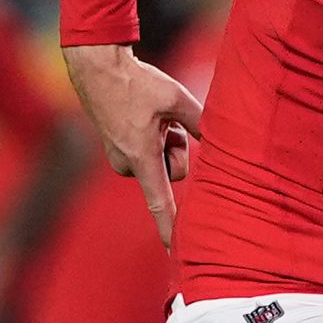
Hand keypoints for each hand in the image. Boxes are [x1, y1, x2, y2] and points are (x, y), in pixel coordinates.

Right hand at [63, 43, 205, 243]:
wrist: (98, 68)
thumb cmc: (138, 83)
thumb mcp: (177, 100)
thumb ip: (202, 123)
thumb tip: (225, 141)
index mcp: (142, 157)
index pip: (160, 202)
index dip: (170, 228)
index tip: (174, 253)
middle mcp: (128, 165)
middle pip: (174, 172)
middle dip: (179, 149)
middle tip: (166, 121)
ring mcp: (120, 160)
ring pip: (162, 161)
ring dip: (166, 140)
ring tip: (152, 115)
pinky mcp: (118, 152)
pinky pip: (149, 153)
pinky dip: (154, 137)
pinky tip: (143, 115)